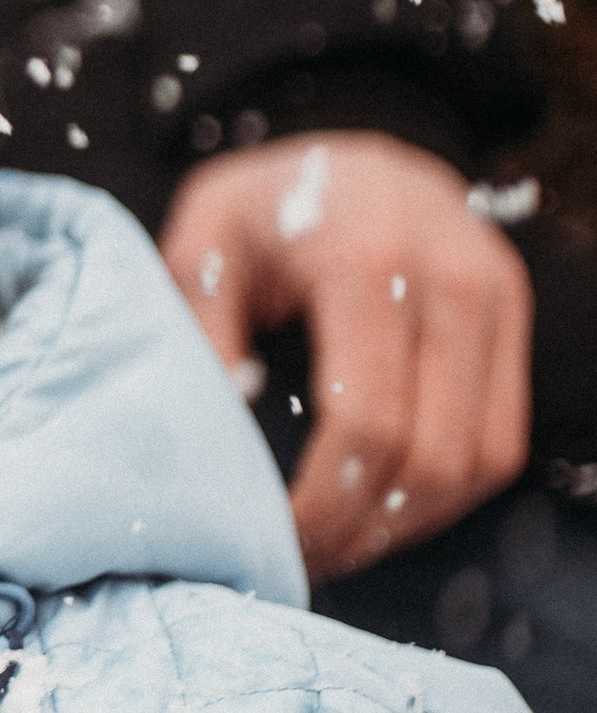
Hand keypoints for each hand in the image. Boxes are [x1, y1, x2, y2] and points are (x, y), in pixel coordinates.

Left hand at [160, 133, 531, 581]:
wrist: (350, 149)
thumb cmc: (262, 208)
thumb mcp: (202, 248)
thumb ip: (199, 340)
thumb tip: (206, 449)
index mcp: (367, 257)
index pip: (368, 423)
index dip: (322, 507)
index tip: (271, 544)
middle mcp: (452, 277)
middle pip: (432, 458)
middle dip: (363, 530)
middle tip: (298, 562)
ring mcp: (496, 298)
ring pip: (478, 462)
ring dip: (409, 524)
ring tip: (336, 543)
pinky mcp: (513, 319)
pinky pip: (500, 442)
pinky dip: (446, 495)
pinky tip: (382, 508)